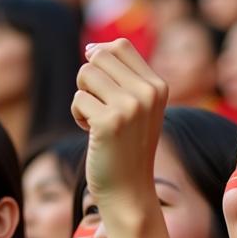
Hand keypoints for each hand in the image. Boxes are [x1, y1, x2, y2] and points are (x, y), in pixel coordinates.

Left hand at [72, 39, 167, 208]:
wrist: (130, 190)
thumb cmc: (127, 147)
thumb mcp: (136, 108)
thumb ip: (123, 76)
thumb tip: (91, 48)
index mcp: (158, 86)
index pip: (120, 46)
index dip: (100, 56)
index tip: (98, 84)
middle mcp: (148, 93)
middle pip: (99, 57)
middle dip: (89, 79)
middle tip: (98, 105)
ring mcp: (131, 107)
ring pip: (85, 74)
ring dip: (83, 97)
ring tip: (96, 119)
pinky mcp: (110, 122)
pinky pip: (78, 99)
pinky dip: (78, 115)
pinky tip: (92, 133)